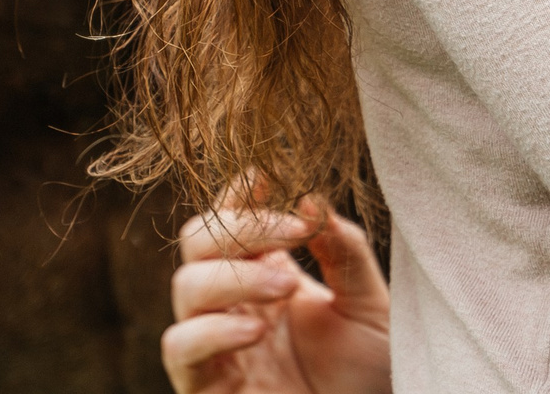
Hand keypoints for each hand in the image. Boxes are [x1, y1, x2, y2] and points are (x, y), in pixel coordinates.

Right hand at [162, 178, 390, 393]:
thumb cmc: (367, 373)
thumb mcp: (368, 304)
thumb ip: (344, 252)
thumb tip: (310, 198)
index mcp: (267, 272)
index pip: (232, 218)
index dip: (242, 192)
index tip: (270, 175)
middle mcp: (234, 303)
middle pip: (198, 241)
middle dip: (241, 226)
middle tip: (293, 232)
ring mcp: (216, 344)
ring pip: (186, 287)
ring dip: (234, 276)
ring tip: (286, 285)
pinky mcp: (205, 387)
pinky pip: (181, 346)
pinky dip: (212, 330)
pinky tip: (257, 330)